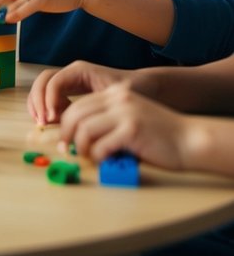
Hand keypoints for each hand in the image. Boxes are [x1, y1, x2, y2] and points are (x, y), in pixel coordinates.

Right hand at [27, 61, 140, 126]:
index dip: (48, 100)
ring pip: (42, 88)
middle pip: (42, 81)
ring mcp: (69, 81)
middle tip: (42, 122)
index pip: (53, 81)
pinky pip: (49, 96)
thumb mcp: (116, 98)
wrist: (146, 87)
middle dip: (38, 102)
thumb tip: (74, 121)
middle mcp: (71, 73)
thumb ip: (95, 107)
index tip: (52, 118)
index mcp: (79, 70)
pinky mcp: (70, 91)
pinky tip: (53, 121)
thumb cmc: (134, 91)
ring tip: (43, 124)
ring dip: (38, 105)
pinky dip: (46, 108)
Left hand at [59, 82, 195, 170]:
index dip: (65, 123)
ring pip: (84, 130)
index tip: (64, 139)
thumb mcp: (128, 118)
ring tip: (88, 157)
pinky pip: (101, 145)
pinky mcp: (132, 130)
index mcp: (114, 94)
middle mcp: (117, 99)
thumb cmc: (158, 135)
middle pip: (75, 115)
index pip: (78, 105)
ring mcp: (125, 113)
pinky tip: (106, 161)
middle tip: (66, 150)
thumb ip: (105, 120)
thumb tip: (75, 137)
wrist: (190, 140)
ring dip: (81, 147)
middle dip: (66, 134)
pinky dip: (98, 156)